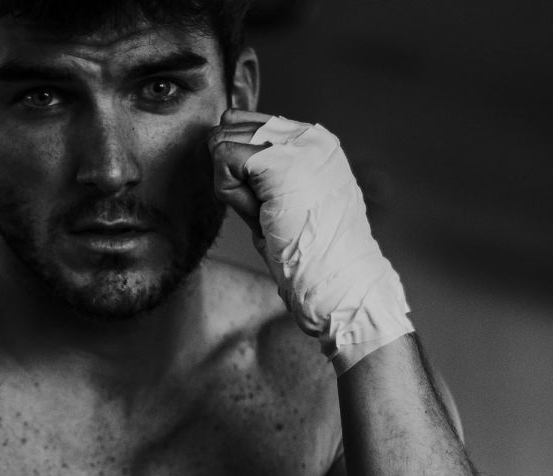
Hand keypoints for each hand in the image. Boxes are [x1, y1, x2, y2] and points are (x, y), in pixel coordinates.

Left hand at [206, 109, 412, 372]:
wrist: (338, 279)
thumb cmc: (308, 250)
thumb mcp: (282, 199)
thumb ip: (256, 170)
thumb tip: (215, 139)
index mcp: (314, 141)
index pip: (248, 121)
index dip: (236, 161)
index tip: (262, 197)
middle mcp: (308, 134)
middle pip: (231, 128)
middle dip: (233, 173)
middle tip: (266, 210)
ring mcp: (296, 143)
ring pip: (224, 143)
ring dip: (232, 184)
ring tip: (268, 213)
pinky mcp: (280, 159)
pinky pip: (223, 159)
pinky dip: (230, 192)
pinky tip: (259, 212)